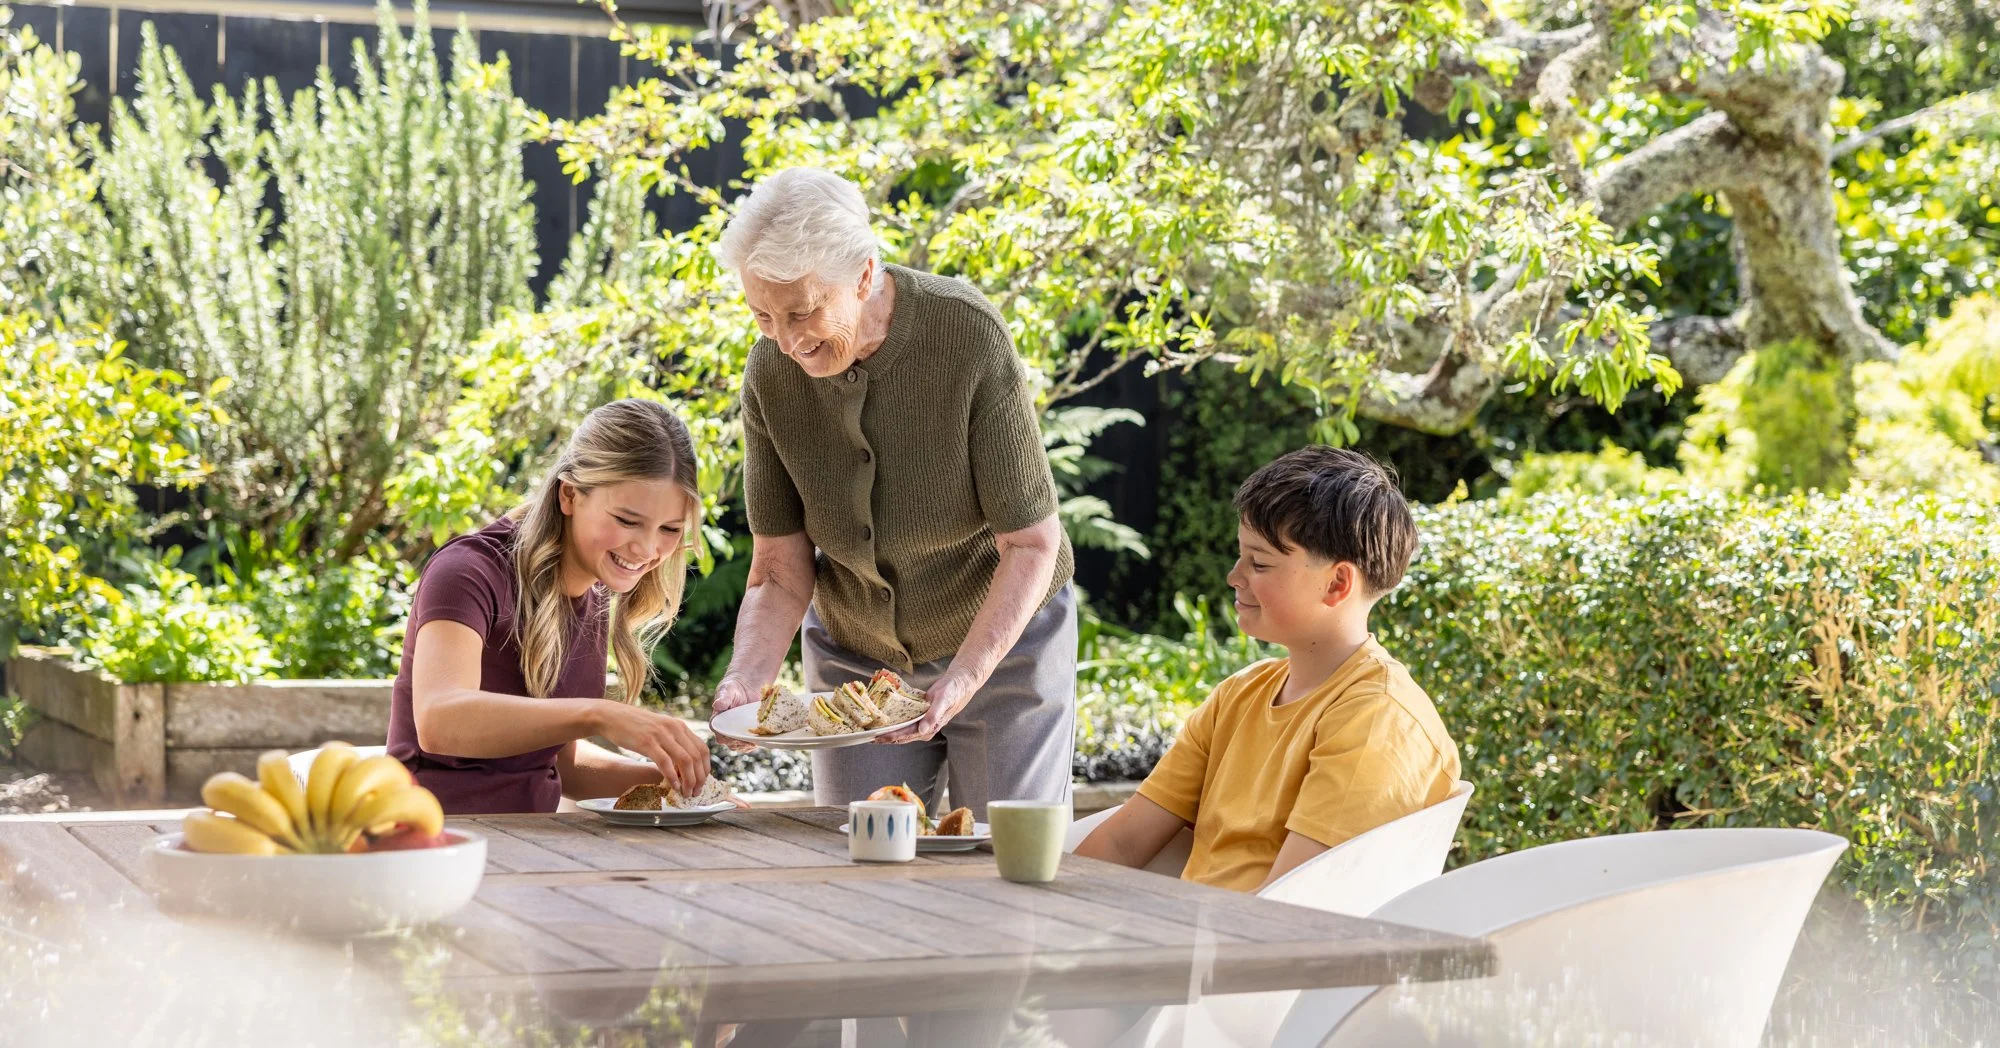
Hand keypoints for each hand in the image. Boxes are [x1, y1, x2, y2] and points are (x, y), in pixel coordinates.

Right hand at [594, 701, 708, 791]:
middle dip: (699, 778)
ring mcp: (661, 735)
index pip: (703, 749)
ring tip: (686, 793)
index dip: (705, 769)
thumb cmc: (634, 727)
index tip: (702, 782)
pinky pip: (665, 762)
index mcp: (680, 726)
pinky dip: (672, 777)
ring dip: (688, 780)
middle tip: (695, 793)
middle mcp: (674, 728)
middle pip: (697, 757)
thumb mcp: (660, 730)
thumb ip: (673, 743)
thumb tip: (684, 766)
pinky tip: (673, 786)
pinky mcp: (647, 742)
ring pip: (685, 760)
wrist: (610, 716)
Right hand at [711, 675, 759, 753]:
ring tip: (756, 742)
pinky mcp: (744, 734)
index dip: (728, 739)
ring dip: (748, 746)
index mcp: (717, 722)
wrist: (746, 688)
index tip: (737, 738)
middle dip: (741, 744)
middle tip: (751, 742)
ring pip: (740, 746)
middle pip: (730, 743)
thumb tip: (717, 705)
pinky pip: (748, 744)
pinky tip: (760, 741)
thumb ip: (722, 698)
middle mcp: (724, 730)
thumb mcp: (727, 690)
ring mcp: (735, 734)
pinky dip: (754, 744)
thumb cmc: (733, 688)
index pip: (720, 735)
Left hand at [876, 669, 979, 743]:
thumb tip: (922, 729)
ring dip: (888, 731)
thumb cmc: (953, 692)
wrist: (959, 683)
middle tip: (867, 737)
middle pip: (901, 736)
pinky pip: (904, 722)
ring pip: (901, 731)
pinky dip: (894, 722)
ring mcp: (921, 723)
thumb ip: (933, 715)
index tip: (876, 737)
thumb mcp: (943, 701)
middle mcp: (924, 729)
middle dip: (885, 737)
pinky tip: (885, 720)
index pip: (905, 735)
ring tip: (872, 731)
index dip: (889, 737)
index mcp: (929, 728)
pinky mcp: (920, 716)